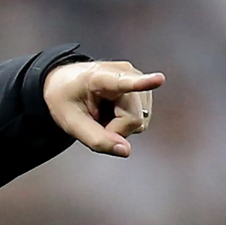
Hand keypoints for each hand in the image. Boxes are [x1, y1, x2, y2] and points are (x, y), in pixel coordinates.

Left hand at [43, 60, 164, 156]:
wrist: (66, 83)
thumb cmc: (66, 99)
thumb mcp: (71, 123)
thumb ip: (96, 139)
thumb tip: (126, 151)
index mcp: (99, 77)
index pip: (122, 81)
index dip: (142, 83)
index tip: (159, 79)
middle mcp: (125, 73)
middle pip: (132, 119)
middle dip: (114, 130)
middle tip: (94, 122)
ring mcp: (137, 80)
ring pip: (139, 122)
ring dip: (119, 126)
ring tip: (102, 113)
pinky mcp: (144, 91)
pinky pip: (140, 121)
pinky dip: (124, 123)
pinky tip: (112, 112)